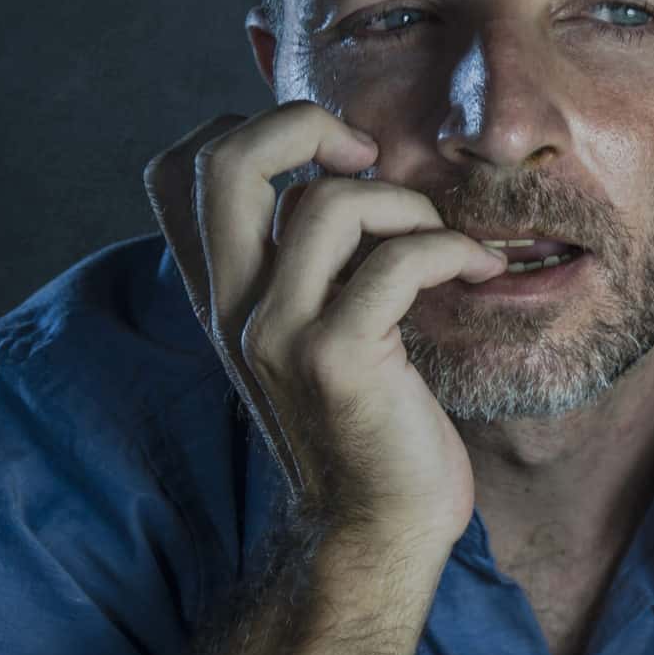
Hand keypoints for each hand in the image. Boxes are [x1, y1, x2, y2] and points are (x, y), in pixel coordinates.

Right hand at [142, 102, 511, 558]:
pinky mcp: (337, 359)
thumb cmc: (366, 425)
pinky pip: (397, 260)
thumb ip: (309, 265)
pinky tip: (477, 272)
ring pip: (328, 202)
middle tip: (364, 156)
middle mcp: (234, 308)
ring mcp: (279, 333)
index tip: (325, 154)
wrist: (375, 532)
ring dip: (406, 204)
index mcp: (223, 295)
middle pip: (225, 163)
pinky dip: (452, 249)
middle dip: (303, 123)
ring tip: (439, 243)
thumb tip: (350, 174)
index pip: (175, 172)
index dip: (243, 128)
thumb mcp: (314, 333)